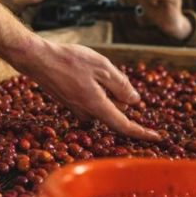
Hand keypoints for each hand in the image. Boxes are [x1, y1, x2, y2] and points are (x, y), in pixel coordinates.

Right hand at [19, 38, 162, 141]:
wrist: (37, 59)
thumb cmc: (69, 60)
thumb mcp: (101, 67)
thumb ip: (121, 85)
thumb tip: (135, 102)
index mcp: (97, 106)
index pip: (124, 126)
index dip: (142, 133)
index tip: (157, 137)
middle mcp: (86, 113)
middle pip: (114, 112)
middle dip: (119, 96)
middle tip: (109, 71)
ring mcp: (76, 109)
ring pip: (102, 105)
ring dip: (106, 91)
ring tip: (92, 68)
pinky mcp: (69, 103)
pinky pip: (90, 101)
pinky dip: (95, 90)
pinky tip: (85, 73)